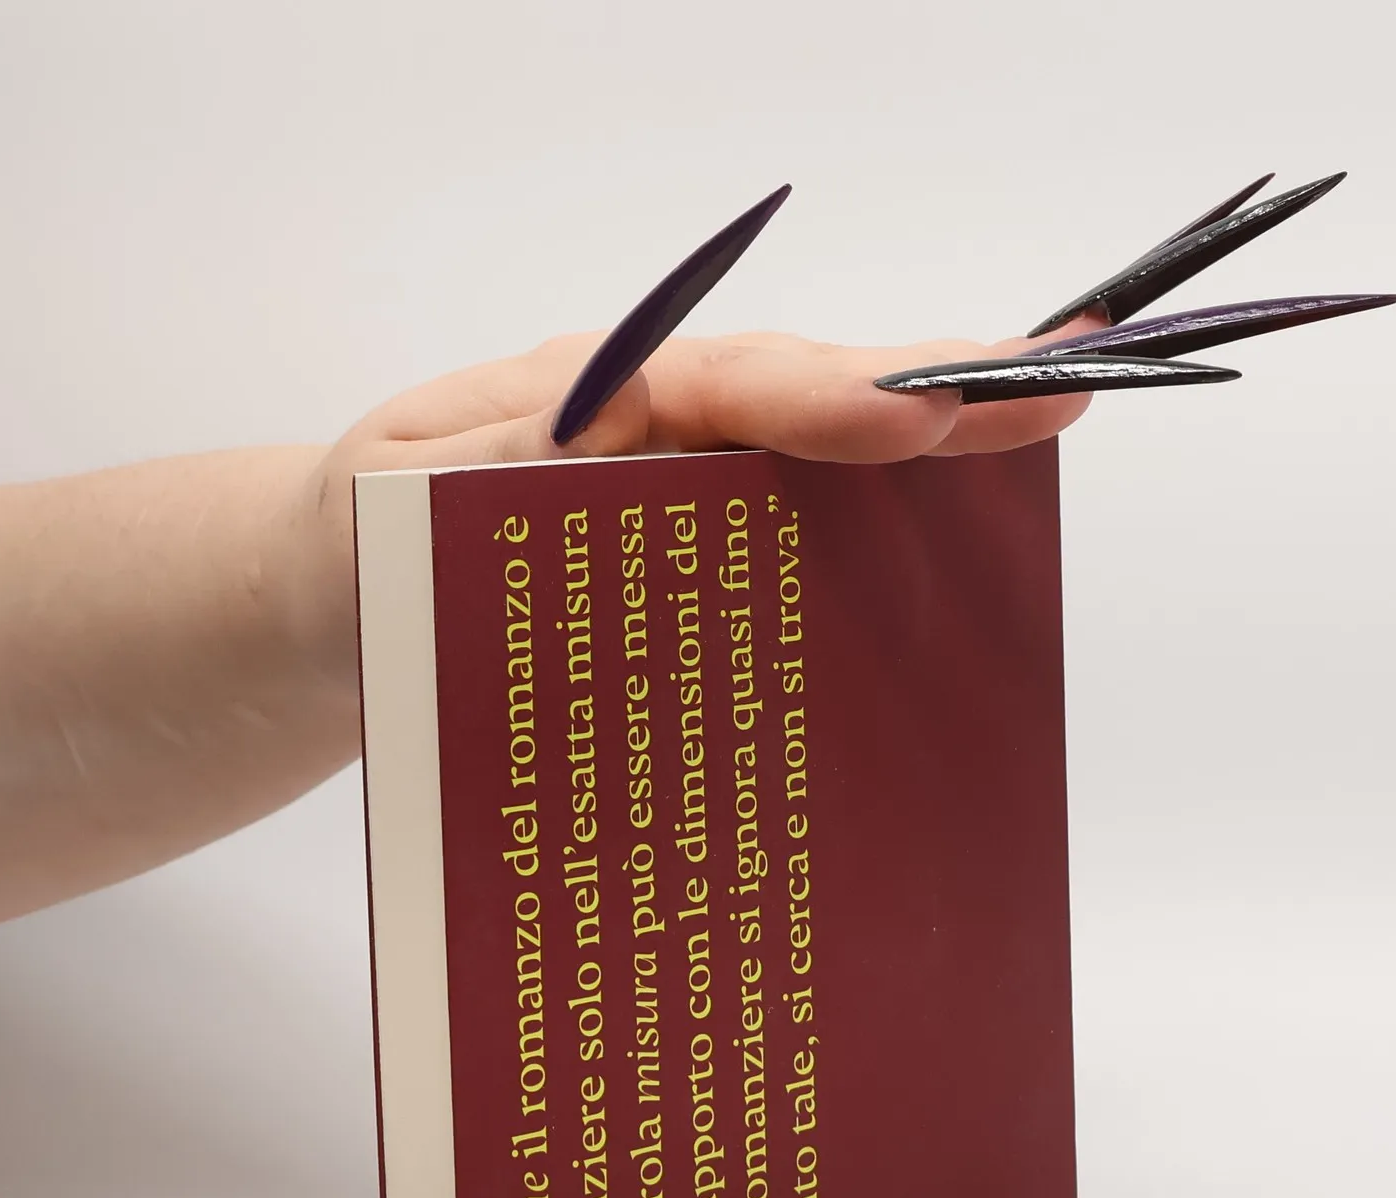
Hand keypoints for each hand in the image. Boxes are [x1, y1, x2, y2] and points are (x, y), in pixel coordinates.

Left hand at [275, 323, 1101, 666]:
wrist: (334, 616)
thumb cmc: (356, 544)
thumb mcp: (389, 504)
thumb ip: (488, 473)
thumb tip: (596, 444)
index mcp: (595, 404)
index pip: (733, 382)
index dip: (832, 399)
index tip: (922, 416)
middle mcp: (662, 446)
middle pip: (814, 411)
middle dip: (936, 397)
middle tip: (1061, 388)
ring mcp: (686, 516)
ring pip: (824, 487)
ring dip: (932, 478)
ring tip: (1041, 448)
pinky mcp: (692, 587)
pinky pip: (793, 568)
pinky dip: (874, 568)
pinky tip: (944, 595)